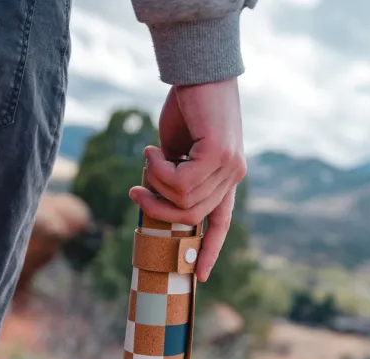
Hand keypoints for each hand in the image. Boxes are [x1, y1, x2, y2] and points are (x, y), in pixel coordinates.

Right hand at [129, 78, 245, 281]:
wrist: (197, 70)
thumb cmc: (188, 108)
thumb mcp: (178, 152)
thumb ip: (174, 177)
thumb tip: (156, 200)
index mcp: (226, 179)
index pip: (222, 222)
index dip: (211, 250)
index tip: (202, 277)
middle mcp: (233, 176)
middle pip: (191, 215)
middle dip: (157, 208)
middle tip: (136, 188)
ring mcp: (230, 167)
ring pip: (183, 200)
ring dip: (155, 183)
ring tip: (148, 157)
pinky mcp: (220, 154)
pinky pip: (179, 181)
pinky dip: (158, 170)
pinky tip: (154, 148)